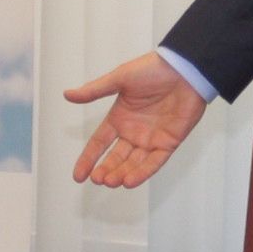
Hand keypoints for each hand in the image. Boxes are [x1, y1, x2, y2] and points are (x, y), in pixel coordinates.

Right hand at [66, 51, 207, 188]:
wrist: (185, 69)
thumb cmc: (153, 69)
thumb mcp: (119, 79)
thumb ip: (94, 91)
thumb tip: (67, 94)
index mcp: (119, 118)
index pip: (99, 143)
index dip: (88, 159)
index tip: (78, 176)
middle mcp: (133, 131)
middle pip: (116, 158)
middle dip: (106, 170)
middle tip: (98, 180)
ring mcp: (151, 139)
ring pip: (133, 163)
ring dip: (121, 174)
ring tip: (111, 181)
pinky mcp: (168, 142)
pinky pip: (154, 162)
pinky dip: (142, 172)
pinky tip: (129, 181)